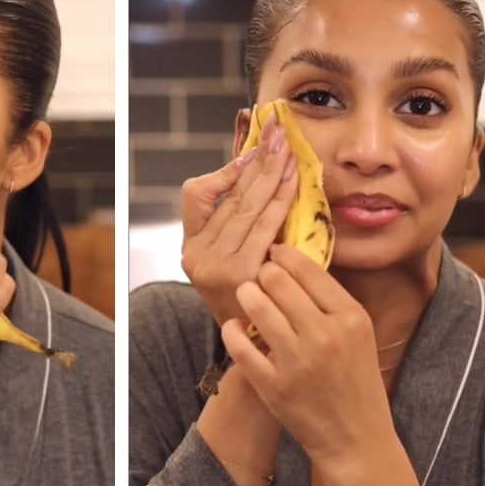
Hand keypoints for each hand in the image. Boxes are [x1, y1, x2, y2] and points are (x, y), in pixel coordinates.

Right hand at [180, 110, 298, 326]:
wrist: (261, 352)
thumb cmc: (257, 302)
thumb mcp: (238, 264)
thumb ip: (243, 227)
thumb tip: (263, 174)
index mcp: (191, 249)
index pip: (194, 196)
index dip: (223, 171)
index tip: (251, 153)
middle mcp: (196, 257)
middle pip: (228, 197)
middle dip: (256, 161)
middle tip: (278, 133)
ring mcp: (215, 267)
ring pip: (247, 207)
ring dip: (271, 175)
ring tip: (288, 152)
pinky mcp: (239, 274)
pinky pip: (264, 227)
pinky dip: (280, 201)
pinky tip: (293, 182)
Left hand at [221, 244, 391, 463]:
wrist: (357, 438)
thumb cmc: (357, 381)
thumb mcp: (360, 334)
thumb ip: (332, 301)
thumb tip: (295, 262)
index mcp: (351, 318)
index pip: (308, 270)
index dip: (285, 255)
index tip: (275, 253)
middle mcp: (325, 336)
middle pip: (278, 281)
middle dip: (264, 273)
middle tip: (260, 275)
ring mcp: (297, 363)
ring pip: (257, 306)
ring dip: (246, 294)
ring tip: (246, 294)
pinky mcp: (274, 387)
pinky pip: (240, 346)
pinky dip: (233, 330)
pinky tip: (235, 325)